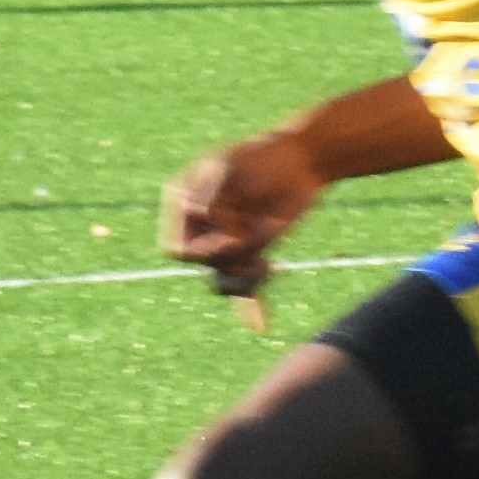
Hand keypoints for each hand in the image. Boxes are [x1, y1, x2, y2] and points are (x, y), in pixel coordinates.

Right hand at [159, 130, 328, 304]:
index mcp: (183, 205)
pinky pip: (247, 288)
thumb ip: (210, 200)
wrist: (303, 159)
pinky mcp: (253, 254)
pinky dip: (252, 306)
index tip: (232, 240)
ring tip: (268, 267)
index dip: (201, 252)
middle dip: (230, 260)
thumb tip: (213, 237)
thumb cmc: (262, 156)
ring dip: (245, 280)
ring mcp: (227, 242)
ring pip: (224, 281)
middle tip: (263, 238)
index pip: (176, 249)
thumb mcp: (228, 168)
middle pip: (203, 267)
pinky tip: (260, 323)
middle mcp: (201, 229)